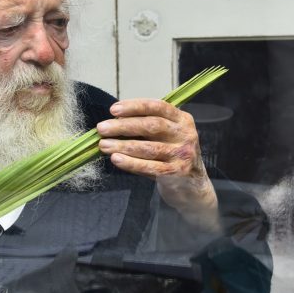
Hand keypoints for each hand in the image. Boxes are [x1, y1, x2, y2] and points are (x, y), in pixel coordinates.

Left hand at [98, 99, 218, 224]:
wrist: (192, 186)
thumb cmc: (171, 155)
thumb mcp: (166, 136)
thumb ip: (146, 127)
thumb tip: (114, 122)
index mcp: (182, 119)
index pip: (157, 107)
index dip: (134, 107)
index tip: (113, 110)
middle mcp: (185, 134)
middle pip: (152, 126)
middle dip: (123, 126)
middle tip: (101, 128)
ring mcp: (183, 154)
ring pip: (149, 147)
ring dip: (123, 145)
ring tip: (104, 145)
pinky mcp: (178, 172)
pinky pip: (150, 166)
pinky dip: (131, 163)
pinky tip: (116, 159)